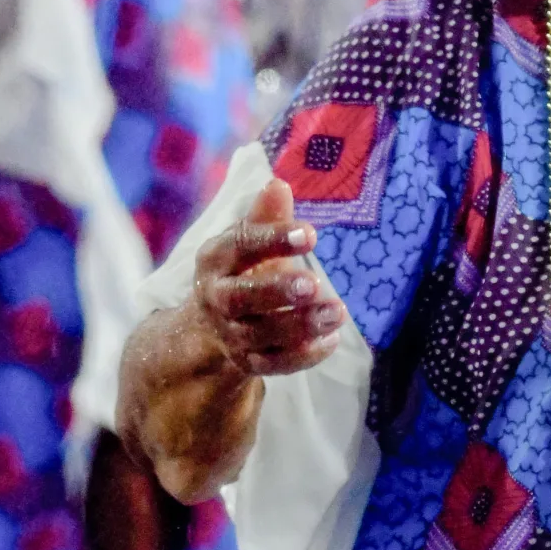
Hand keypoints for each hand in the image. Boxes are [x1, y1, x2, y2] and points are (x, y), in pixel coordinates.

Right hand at [193, 178, 344, 376]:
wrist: (212, 325)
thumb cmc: (242, 270)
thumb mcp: (249, 241)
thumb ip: (266, 217)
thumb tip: (279, 184)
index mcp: (216, 259)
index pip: (240, 246)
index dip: (273, 239)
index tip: (311, 234)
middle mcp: (217, 299)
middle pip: (240, 298)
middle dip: (277, 291)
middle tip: (314, 284)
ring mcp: (231, 334)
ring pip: (261, 335)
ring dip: (300, 325)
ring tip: (337, 312)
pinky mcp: (248, 362)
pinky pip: (274, 364)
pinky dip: (304, 355)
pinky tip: (332, 339)